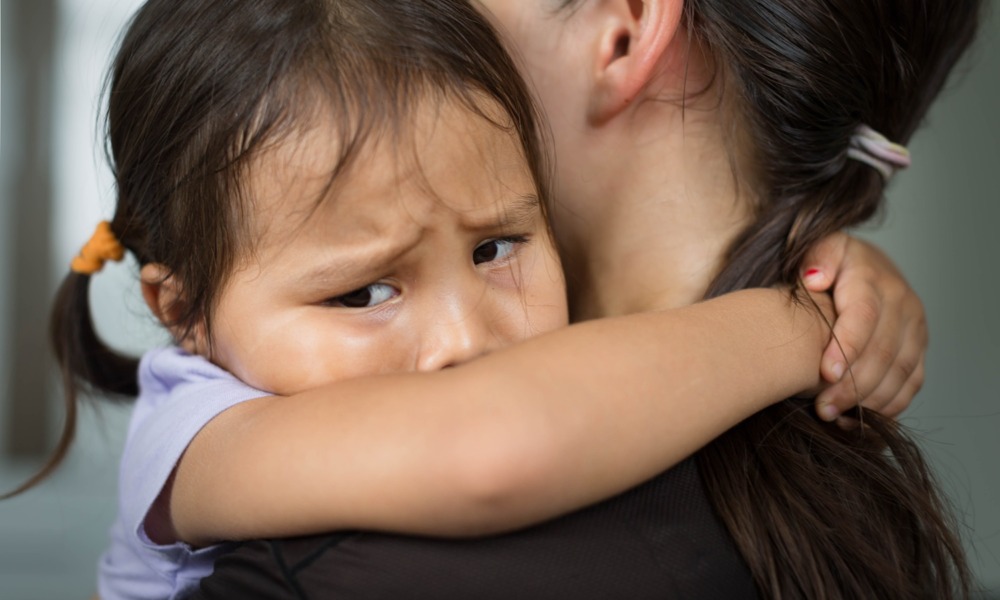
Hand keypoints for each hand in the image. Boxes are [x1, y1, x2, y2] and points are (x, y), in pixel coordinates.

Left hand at [800, 233, 926, 421]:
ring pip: (900, 372)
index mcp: (872, 278)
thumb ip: (815, 258)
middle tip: (822, 408)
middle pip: (883, 351)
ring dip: (870, 400)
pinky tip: (860, 419)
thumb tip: (815, 279)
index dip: (847, 347)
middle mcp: (901, 303)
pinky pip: (911, 383)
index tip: (826, 374)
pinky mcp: (918, 348)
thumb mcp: (815, 246)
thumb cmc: (825, 261)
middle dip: (853, 384)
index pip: (864, 316)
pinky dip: (889, 405)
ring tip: (834, 417)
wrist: (858, 263)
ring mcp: (914, 327)